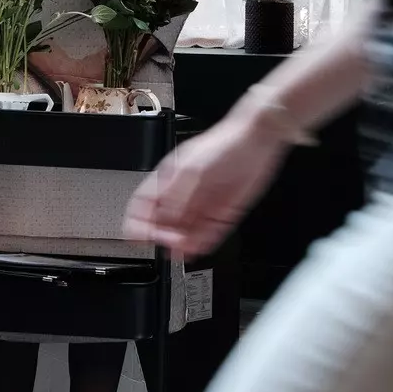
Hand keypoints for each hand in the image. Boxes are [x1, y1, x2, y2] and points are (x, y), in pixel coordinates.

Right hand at [122, 108, 290, 259]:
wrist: (255, 141)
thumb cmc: (224, 145)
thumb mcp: (191, 170)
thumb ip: (175, 196)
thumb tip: (162, 219)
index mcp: (168, 180)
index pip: (142, 206)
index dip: (137, 223)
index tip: (140, 237)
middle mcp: (183, 195)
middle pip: (163, 225)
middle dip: (163, 236)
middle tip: (169, 242)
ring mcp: (202, 206)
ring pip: (185, 234)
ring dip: (182, 245)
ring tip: (183, 250)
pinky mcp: (221, 214)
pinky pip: (208, 235)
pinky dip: (202, 244)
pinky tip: (198, 248)